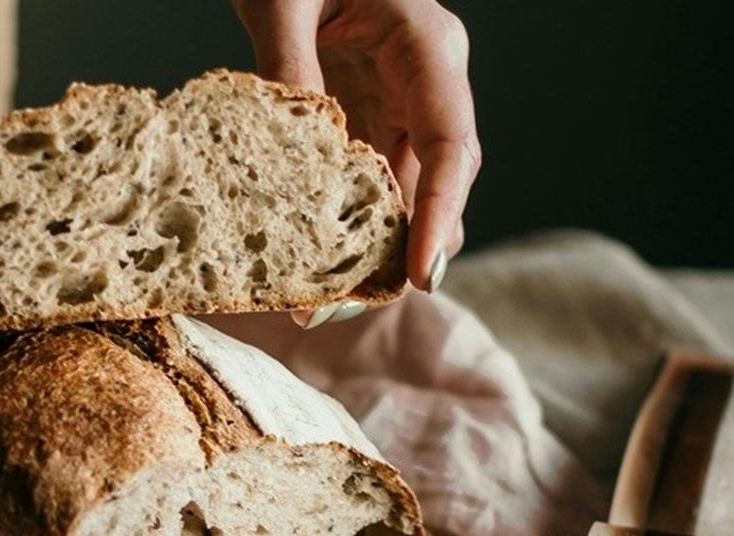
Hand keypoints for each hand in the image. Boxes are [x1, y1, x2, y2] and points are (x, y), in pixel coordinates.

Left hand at [233, 0, 479, 302]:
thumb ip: (288, 68)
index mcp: (427, 45)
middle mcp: (427, 83)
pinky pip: (372, 184)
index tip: (421, 277)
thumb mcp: (282, 1)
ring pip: (406, 194)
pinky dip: (348, 227)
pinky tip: (311, 265)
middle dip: (398, 253)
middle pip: (436, 184)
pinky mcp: (371, 120)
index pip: (451, 143)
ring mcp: (403, 104)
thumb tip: (293, 159)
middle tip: (336, 308)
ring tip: (317, 303)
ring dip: (371, 251)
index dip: (440, 215)